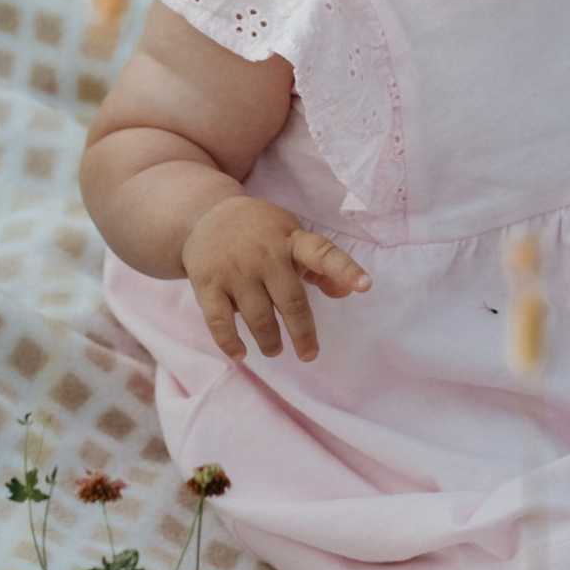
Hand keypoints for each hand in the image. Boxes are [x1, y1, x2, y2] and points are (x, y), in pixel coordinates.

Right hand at [182, 195, 369, 362]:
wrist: (204, 215)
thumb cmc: (260, 232)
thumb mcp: (291, 237)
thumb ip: (319, 267)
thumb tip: (347, 293)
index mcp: (291, 240)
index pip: (323, 253)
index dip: (345, 270)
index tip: (365, 286)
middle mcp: (265, 254)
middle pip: (291, 301)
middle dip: (302, 333)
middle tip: (309, 354)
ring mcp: (234, 269)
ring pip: (258, 317)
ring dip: (269, 341)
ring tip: (275, 350)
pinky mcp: (207, 283)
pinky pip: (220, 321)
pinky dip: (230, 342)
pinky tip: (241, 354)